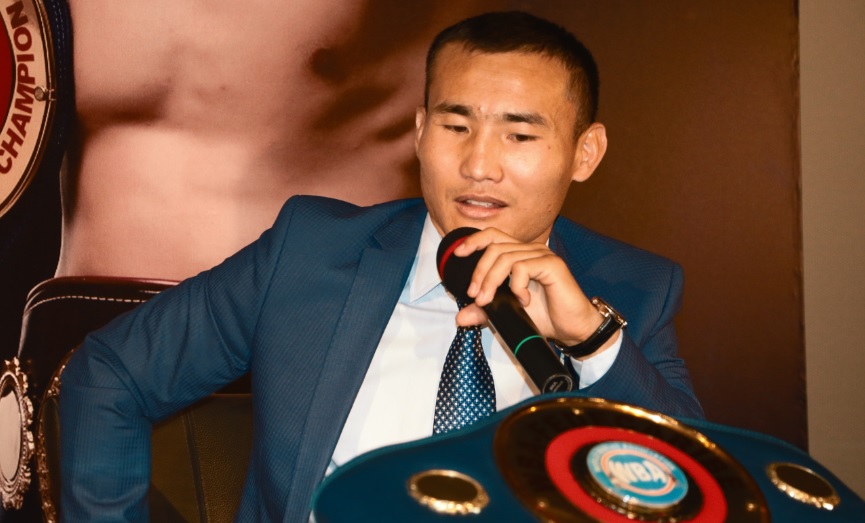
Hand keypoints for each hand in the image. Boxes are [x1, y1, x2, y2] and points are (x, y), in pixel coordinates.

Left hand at [452, 228, 618, 356]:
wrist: (571, 330)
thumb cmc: (544, 317)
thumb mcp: (507, 313)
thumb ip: (485, 312)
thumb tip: (460, 318)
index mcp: (519, 255)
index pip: (493, 236)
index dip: (474, 240)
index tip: (458, 254)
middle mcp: (530, 250)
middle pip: (494, 246)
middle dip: (480, 272)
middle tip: (475, 296)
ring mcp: (542, 255)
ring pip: (506, 257)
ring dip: (491, 281)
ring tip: (489, 302)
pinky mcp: (552, 265)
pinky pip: (523, 267)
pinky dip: (516, 286)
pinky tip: (523, 301)